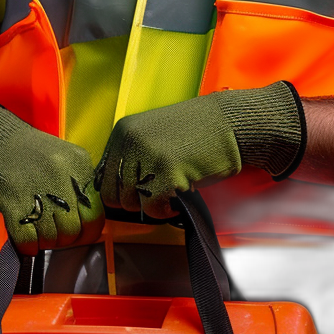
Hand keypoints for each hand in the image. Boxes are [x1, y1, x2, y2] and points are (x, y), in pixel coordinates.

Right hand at [0, 104, 103, 253]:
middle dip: (65, 239)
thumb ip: (84, 185)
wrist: (0, 143)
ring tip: (40, 232)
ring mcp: (36, 190)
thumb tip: (91, 220)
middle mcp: (61, 177)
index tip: (80, 234)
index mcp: (79, 167)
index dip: (87, 231)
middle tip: (56, 233)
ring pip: (50, 237)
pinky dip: (28, 246)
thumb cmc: (37, 156)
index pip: (94, 214)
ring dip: (46, 242)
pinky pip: (27, 239)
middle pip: (72, 230)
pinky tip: (28, 241)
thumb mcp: (68, 160)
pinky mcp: (12, 202)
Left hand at [95, 82, 303, 219]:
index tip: (143, 189)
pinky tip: (182, 194)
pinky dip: (167, 210)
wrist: (230, 123)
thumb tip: (114, 189)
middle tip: (161, 190)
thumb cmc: (196, 131)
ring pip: (133, 204)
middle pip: (114, 194)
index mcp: (123, 132)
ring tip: (173, 190)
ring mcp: (147, 158)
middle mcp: (130, 143)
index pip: (103, 177)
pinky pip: (153, 209)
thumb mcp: (152, 134)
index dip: (123, 190)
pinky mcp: (166, 175)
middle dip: (137, 199)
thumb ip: (131, 156)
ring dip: (153, 204)